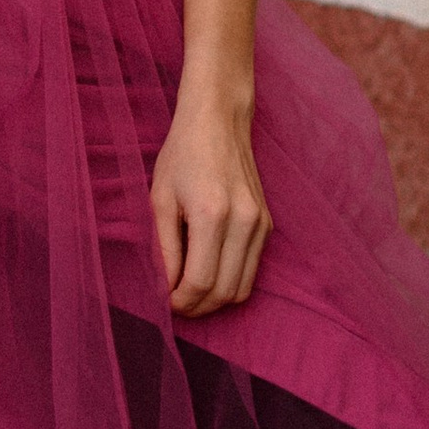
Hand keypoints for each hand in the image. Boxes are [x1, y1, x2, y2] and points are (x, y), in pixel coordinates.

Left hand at [150, 89, 268, 315]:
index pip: (201, 281)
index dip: (180, 302)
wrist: (219, 121)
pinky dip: (230, 281)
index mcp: (212, 214)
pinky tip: (209, 272)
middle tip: (175, 304)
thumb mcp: (160, 199)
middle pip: (225, 292)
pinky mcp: (268, 224)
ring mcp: (260, 223)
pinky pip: (252, 269)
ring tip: (190, 293)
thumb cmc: (182, 155)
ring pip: (243, 288)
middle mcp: (244, 221)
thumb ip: (164, 248)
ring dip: (216, 300)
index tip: (164, 302)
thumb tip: (165, 288)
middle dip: (198, 307)